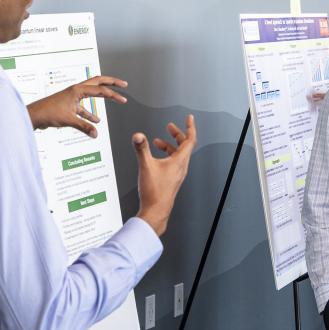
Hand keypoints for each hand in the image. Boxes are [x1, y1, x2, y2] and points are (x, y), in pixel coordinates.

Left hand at [26, 76, 127, 137]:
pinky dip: (91, 113)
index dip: (113, 95)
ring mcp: (72, 97)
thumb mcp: (69, 120)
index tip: (123, 99)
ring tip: (113, 98)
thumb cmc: (47, 113)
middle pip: (98, 83)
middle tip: (123, 84)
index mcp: (77, 90)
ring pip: (92, 93)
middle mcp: (75, 90)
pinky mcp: (69, 105)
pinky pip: (84, 108)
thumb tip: (96, 133)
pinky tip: (95, 122)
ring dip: (102, 96)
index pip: (100, 90)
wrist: (33, 116)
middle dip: (111, 83)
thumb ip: (84, 127)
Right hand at [133, 115, 196, 235]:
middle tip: (170, 127)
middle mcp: (181, 167)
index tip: (189, 118)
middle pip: (184, 146)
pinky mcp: (172, 180)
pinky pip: (173, 163)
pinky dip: (167, 156)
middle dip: (177, 135)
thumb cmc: (154, 192)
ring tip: (158, 142)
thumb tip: (138, 136)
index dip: (190, 127)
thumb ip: (141, 149)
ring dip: (170, 146)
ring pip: (178, 155)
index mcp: (179, 161)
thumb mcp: (146, 166)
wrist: (155, 211)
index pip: (190, 140)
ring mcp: (177, 174)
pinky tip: (156, 158)